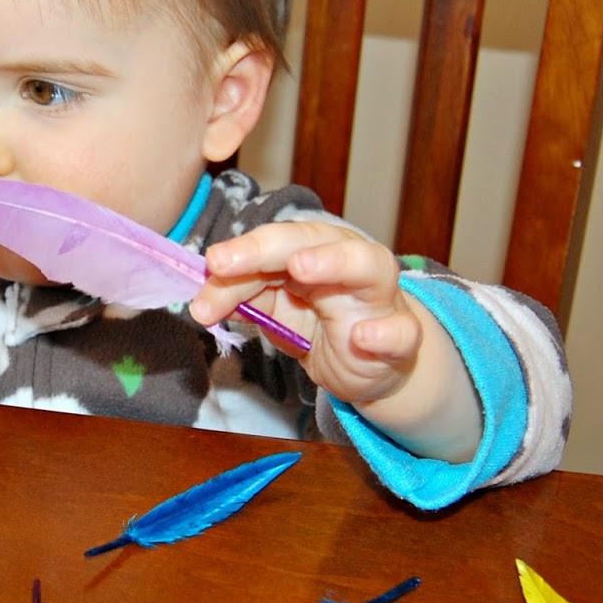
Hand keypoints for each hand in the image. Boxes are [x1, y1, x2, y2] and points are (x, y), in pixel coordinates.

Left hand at [190, 221, 480, 460]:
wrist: (372, 363)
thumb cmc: (321, 322)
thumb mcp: (274, 310)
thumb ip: (242, 300)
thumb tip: (201, 304)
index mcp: (314, 248)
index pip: (272, 243)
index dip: (240, 254)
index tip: (209, 266)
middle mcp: (349, 260)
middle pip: (313, 239)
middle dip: (268, 248)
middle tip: (227, 261)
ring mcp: (379, 297)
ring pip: (369, 266)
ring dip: (334, 262)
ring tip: (300, 268)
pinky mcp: (400, 336)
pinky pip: (401, 331)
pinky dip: (385, 333)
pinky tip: (364, 336)